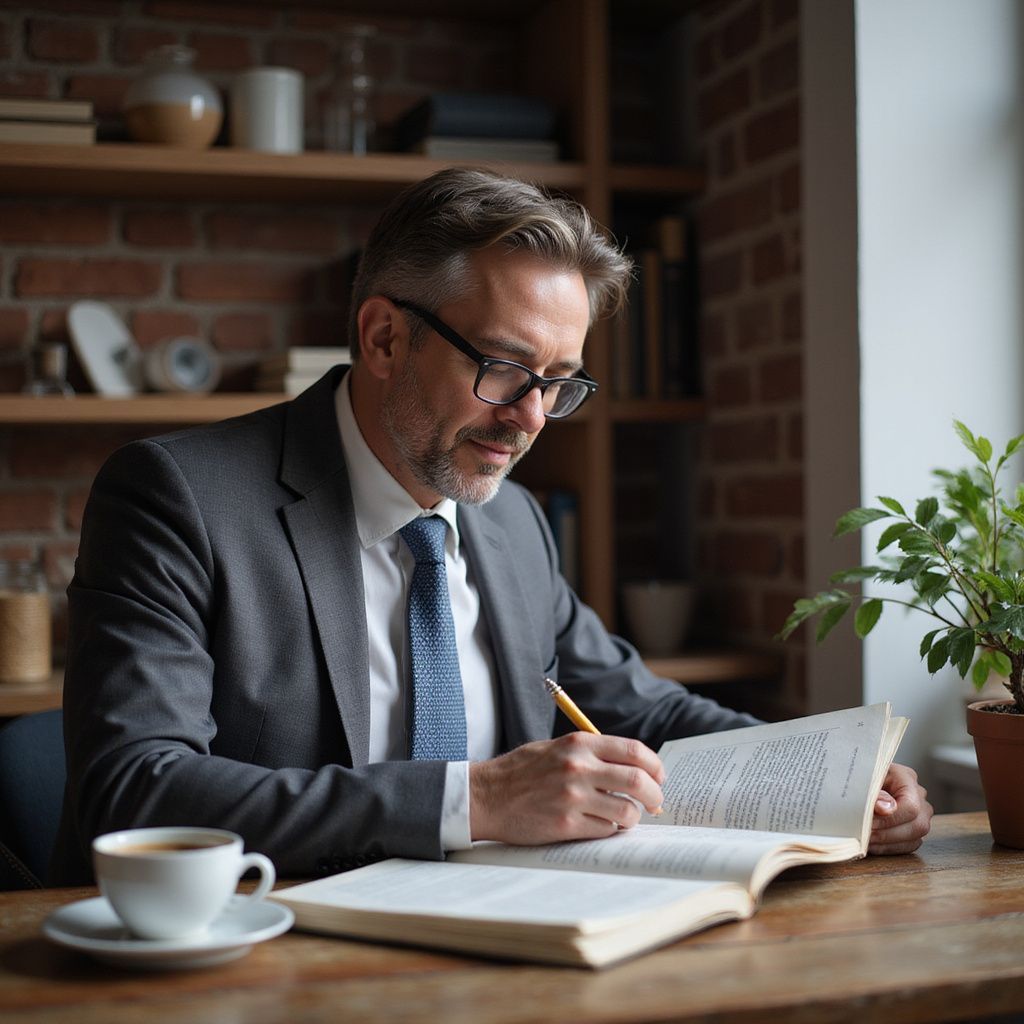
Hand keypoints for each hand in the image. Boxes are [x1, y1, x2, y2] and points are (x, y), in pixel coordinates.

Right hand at [469, 733, 664, 844]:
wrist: (486, 796)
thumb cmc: (521, 772)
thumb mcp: (556, 748)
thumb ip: (591, 753)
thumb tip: (631, 766)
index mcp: (579, 744)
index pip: (633, 751)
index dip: (654, 766)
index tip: (658, 777)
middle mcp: (578, 768)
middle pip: (637, 781)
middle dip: (654, 795)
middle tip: (655, 803)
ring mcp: (572, 797)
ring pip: (626, 811)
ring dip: (632, 817)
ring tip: (624, 818)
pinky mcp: (565, 825)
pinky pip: (605, 831)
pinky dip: (609, 830)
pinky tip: (600, 826)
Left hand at [868, 762, 932, 854]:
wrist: (858, 778)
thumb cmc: (861, 776)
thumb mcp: (864, 777)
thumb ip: (874, 792)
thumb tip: (885, 809)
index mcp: (907, 778)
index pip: (910, 806)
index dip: (890, 819)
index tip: (869, 823)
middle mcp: (919, 797)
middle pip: (917, 825)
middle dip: (888, 834)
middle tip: (865, 836)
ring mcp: (920, 815)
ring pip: (914, 838)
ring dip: (887, 844)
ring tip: (865, 842)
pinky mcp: (914, 830)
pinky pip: (908, 845)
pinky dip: (888, 848)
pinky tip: (871, 846)